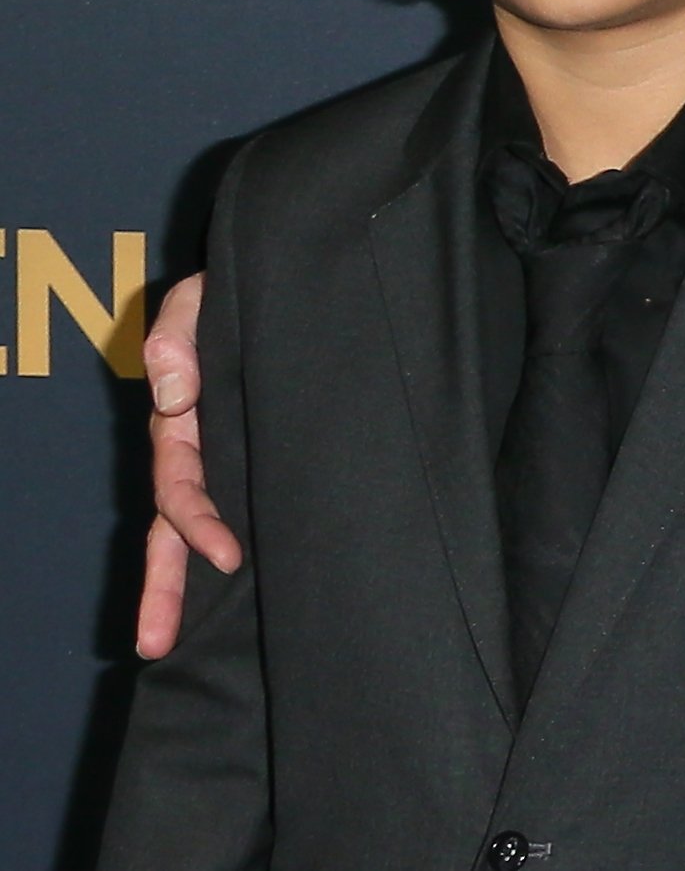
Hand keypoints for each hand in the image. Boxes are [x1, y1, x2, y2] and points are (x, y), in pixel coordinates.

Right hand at [136, 272, 238, 659]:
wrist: (283, 282)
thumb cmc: (233, 294)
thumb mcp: (197, 304)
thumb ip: (177, 340)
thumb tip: (174, 399)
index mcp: (187, 422)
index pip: (182, 485)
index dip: (197, 522)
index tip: (225, 555)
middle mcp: (202, 449)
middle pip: (175, 526)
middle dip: (165, 584)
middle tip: (157, 643)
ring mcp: (228, 456)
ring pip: (195, 529)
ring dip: (181, 585)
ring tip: (166, 646)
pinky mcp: (261, 455)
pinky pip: (241, 507)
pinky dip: (226, 551)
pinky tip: (237, 598)